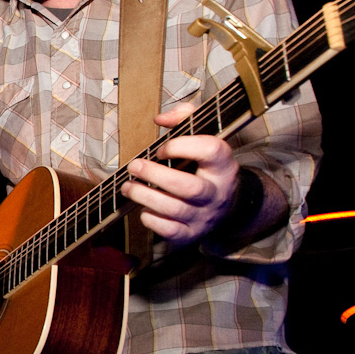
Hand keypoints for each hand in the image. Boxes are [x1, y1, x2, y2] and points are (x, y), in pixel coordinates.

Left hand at [120, 104, 237, 247]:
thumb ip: (185, 118)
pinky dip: (151, 219)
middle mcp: (217, 192)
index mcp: (223, 165)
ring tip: (127, 186)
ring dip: (144, 196)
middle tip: (134, 166)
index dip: (182, 146)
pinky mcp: (192, 234)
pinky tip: (143, 208)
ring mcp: (205, 216)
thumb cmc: (206, 167)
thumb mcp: (205, 138)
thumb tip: (160, 119)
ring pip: (175, 209)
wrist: (227, 207)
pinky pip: (170, 231)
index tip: (161, 149)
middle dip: (156, 175)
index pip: (211, 151)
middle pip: (190, 187)